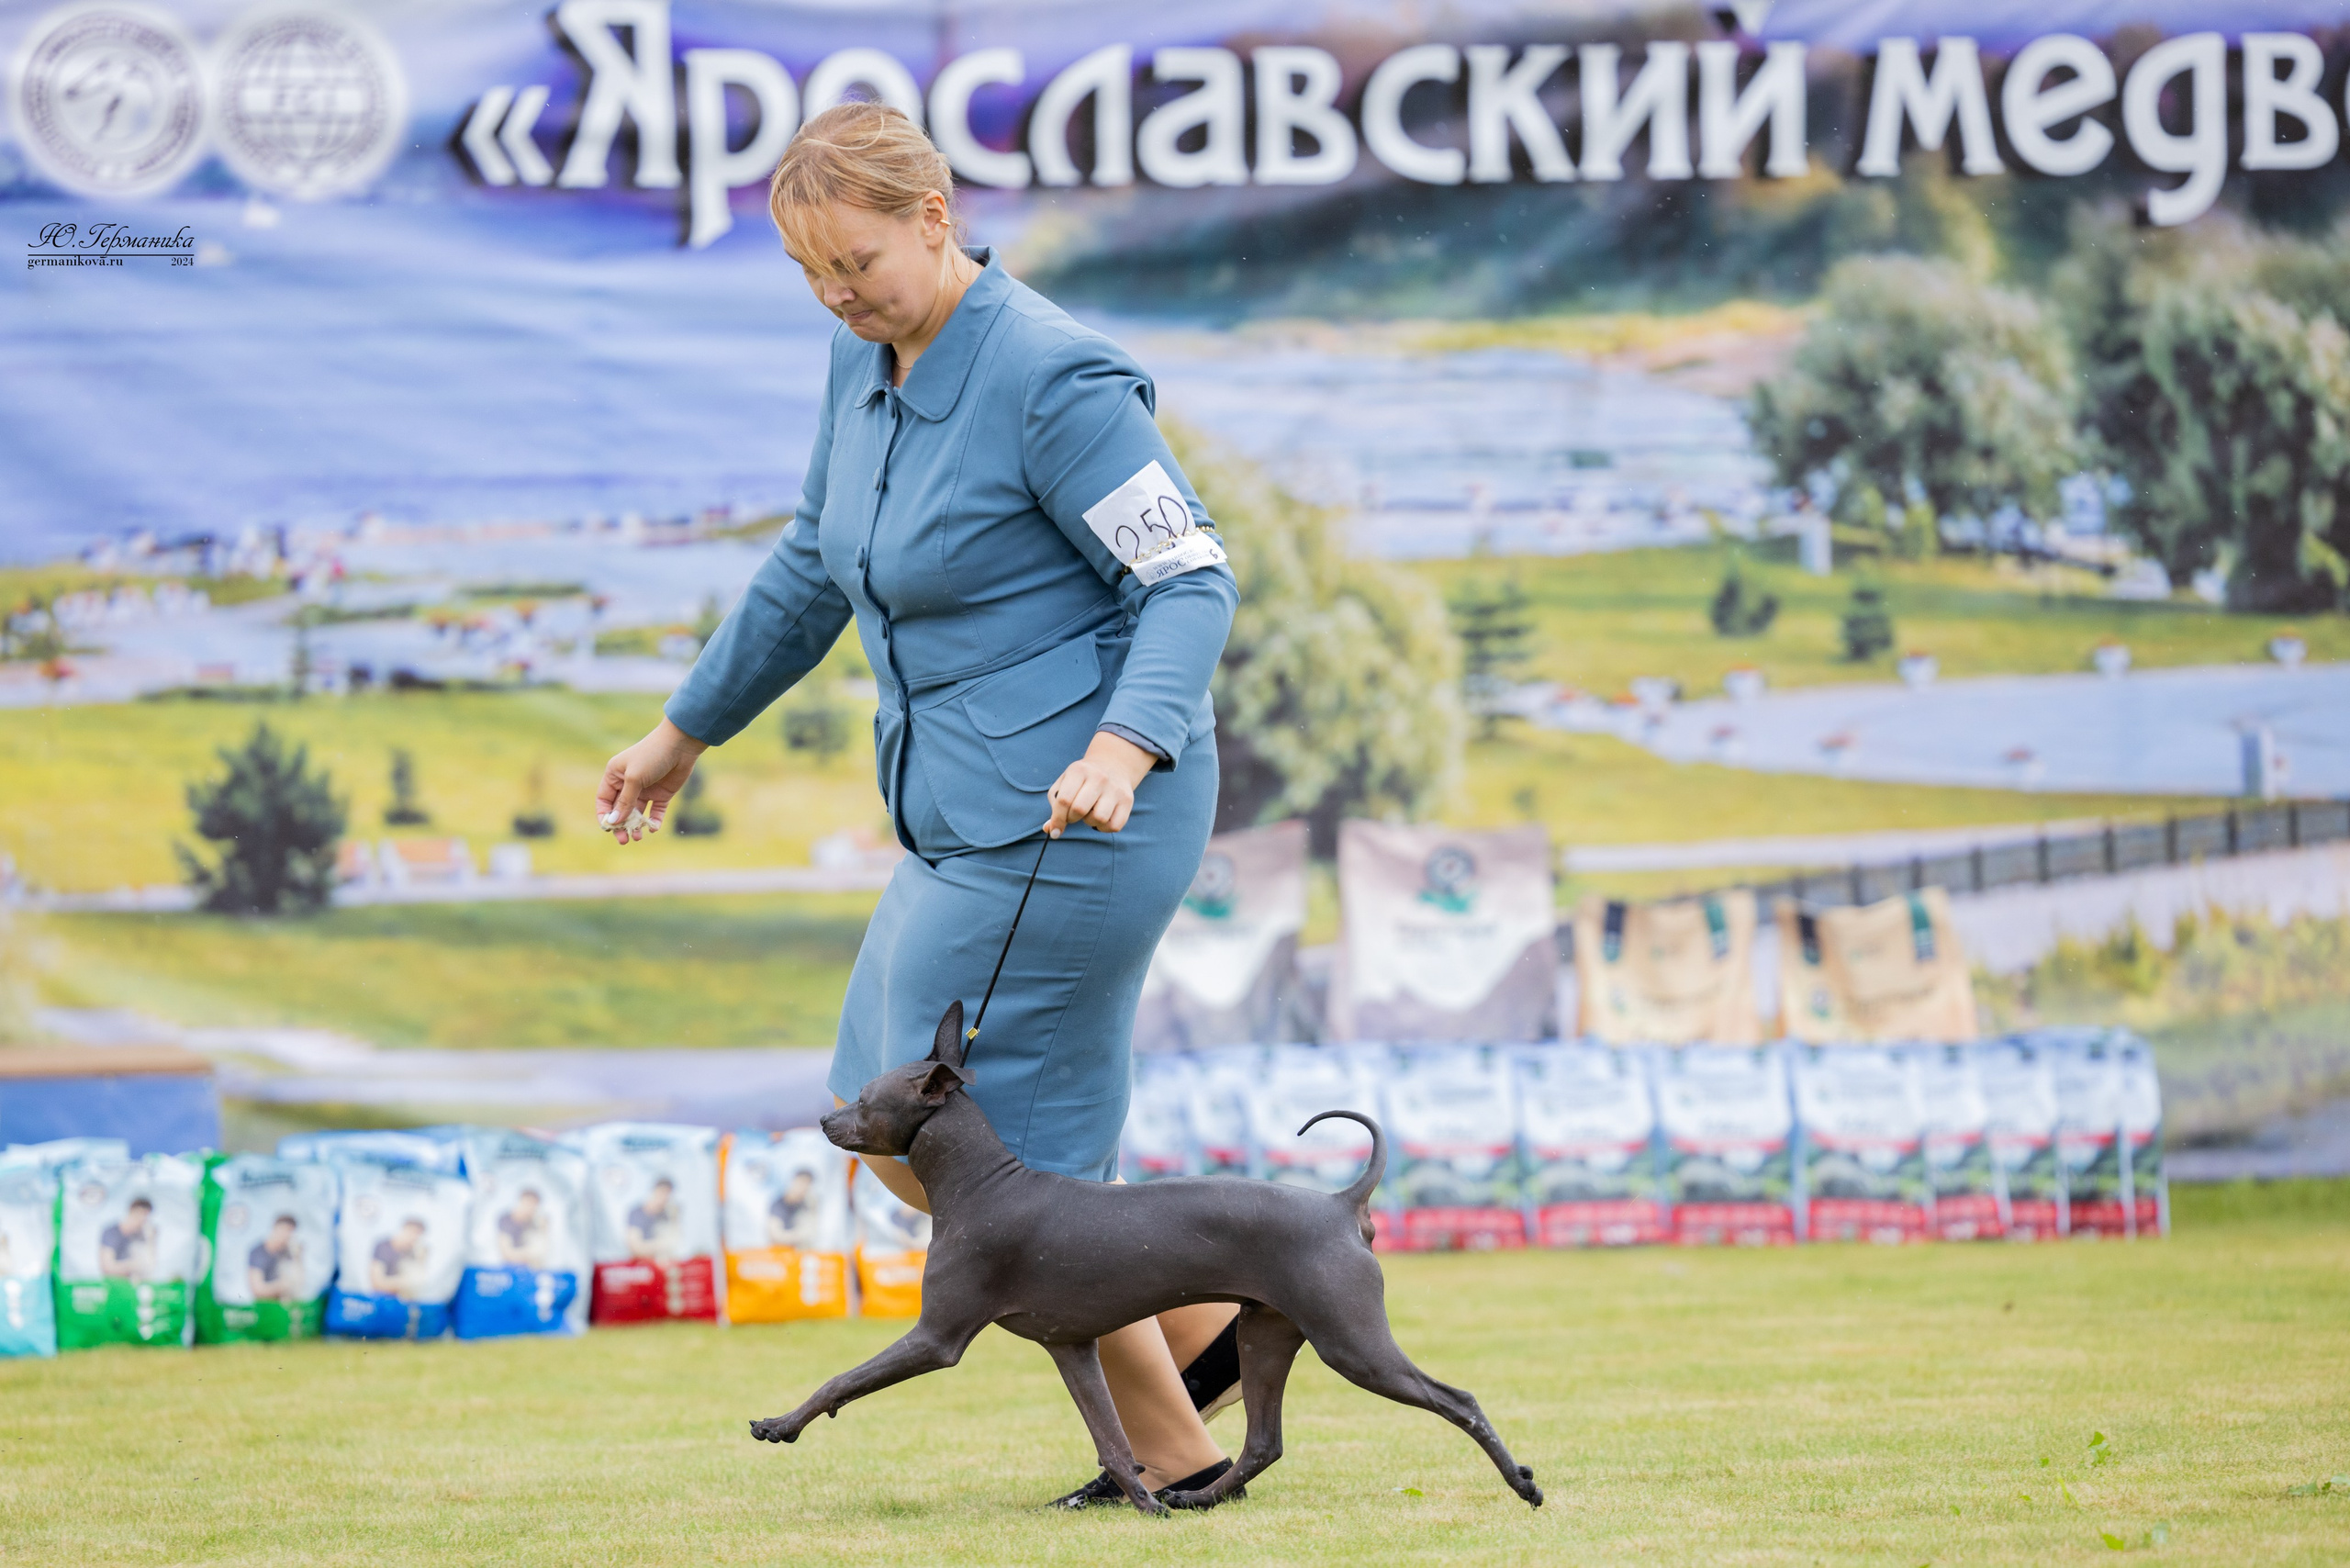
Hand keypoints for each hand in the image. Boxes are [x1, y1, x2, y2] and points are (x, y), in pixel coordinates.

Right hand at [596, 717, 707, 844]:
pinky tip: (653, 827)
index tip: (609, 829)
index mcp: (615, 775)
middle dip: (621, 826)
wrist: (680, 745)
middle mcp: (628, 783)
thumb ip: (625, 801)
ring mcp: (645, 790)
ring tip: (638, 836)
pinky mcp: (662, 794)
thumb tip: (613, 822)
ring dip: (636, 826)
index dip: (605, 815)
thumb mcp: (634, 778)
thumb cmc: (652, 755)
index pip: (604, 800)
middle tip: (624, 840)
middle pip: (620, 810)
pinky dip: (653, 821)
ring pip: (636, 814)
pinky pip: (655, 812)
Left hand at [1043, 731, 1156, 837]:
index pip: (1064, 800)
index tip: (1055, 829)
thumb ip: (1055, 805)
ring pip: (1099, 819)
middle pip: (1079, 809)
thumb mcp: (1065, 783)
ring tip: (1089, 813)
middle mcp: (1099, 777)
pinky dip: (1104, 828)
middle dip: (1072, 819)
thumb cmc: (1082, 780)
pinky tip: (1101, 818)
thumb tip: (1051, 829)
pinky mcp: (1127, 800)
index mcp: (1079, 770)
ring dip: (1089, 822)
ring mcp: (1115, 789)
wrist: (1112, 765)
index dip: (1057, 819)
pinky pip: (1114, 826)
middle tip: (1073, 815)